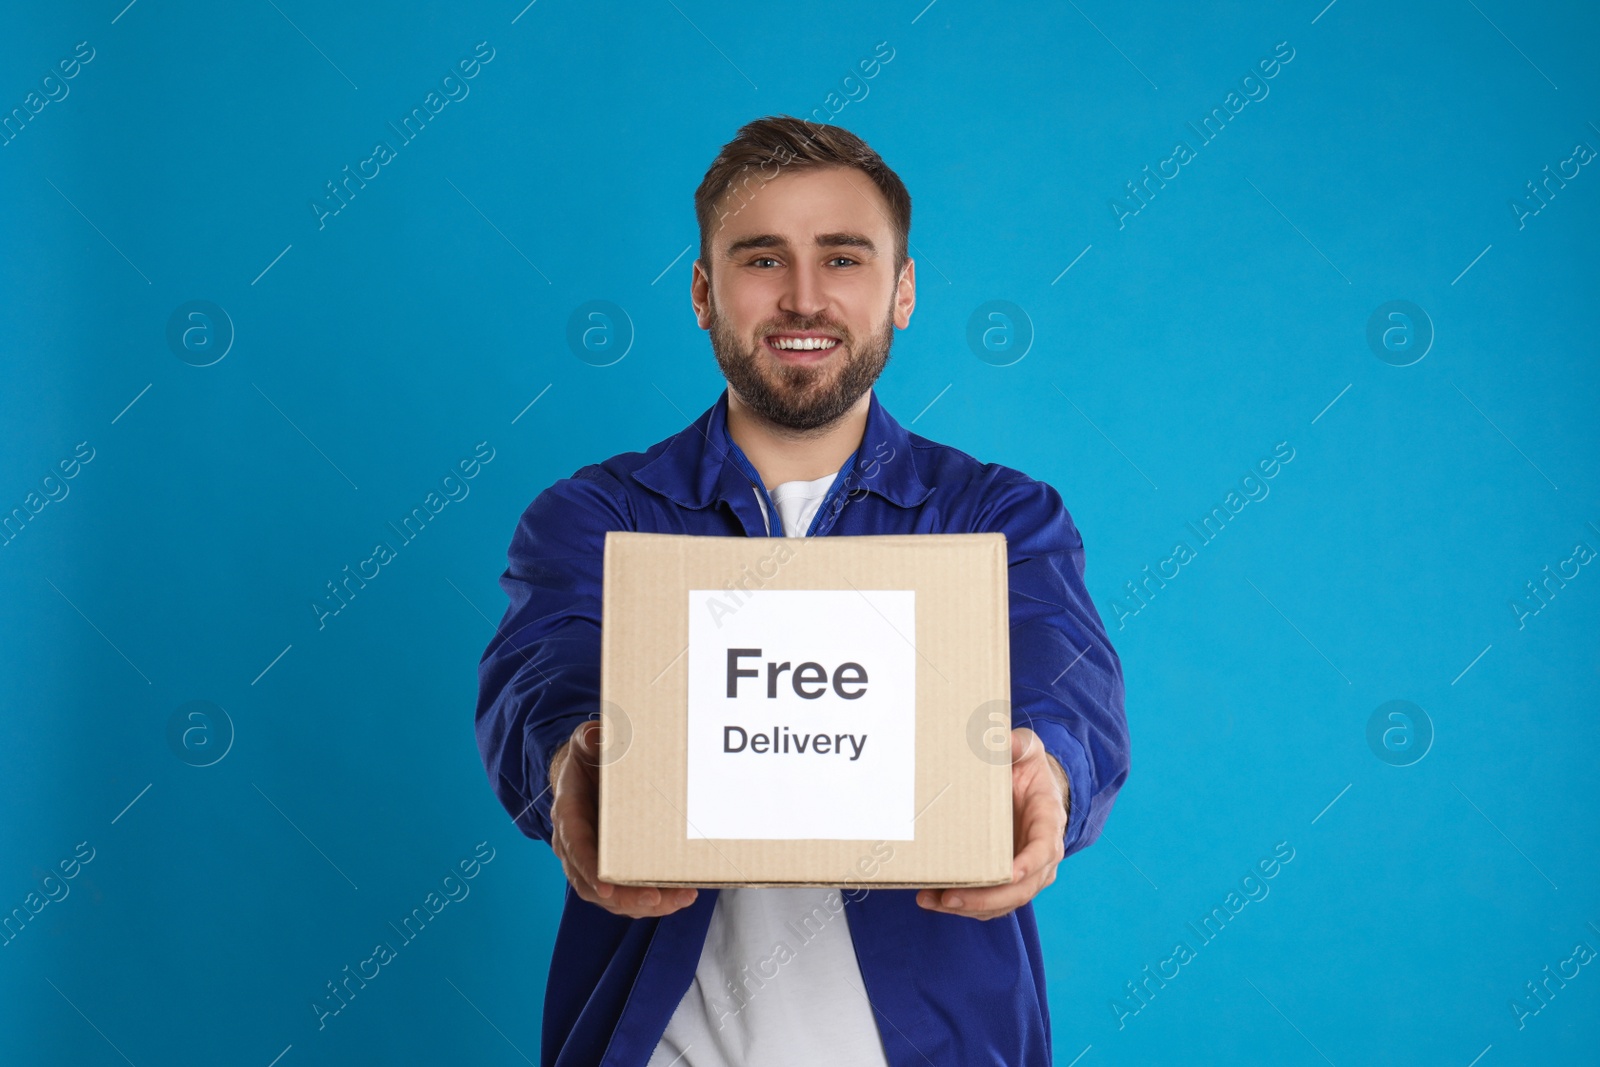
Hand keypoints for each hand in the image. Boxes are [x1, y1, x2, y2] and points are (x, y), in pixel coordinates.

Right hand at [548, 719, 698, 918]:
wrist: (588, 772)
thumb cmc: (590, 758)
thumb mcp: (587, 743)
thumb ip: (588, 740)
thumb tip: (594, 736)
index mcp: (569, 814)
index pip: (575, 846)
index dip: (588, 868)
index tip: (606, 886)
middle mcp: (575, 845)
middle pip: (592, 883)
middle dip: (624, 897)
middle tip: (654, 899)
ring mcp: (592, 861)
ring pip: (612, 896)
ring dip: (643, 904)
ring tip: (679, 899)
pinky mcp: (611, 868)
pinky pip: (627, 893)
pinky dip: (652, 899)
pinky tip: (680, 896)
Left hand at [916, 727, 1068, 920]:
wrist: (1032, 788)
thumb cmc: (1028, 769)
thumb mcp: (1027, 749)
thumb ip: (1018, 744)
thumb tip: (1004, 740)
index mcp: (1049, 822)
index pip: (1044, 850)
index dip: (1028, 864)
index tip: (1008, 874)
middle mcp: (1042, 855)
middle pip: (1022, 888)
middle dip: (987, 897)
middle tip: (951, 897)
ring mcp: (1027, 872)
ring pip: (1005, 902)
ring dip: (971, 907)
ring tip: (934, 901)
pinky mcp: (1008, 881)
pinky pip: (991, 902)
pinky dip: (966, 906)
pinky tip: (936, 900)